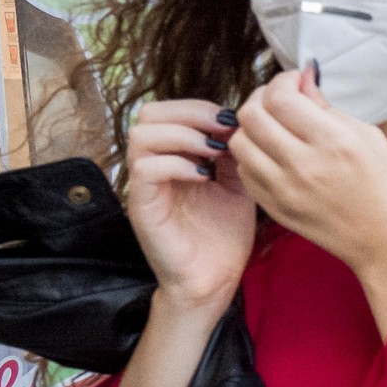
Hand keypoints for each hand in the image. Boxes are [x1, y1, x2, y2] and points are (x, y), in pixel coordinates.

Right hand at [123, 99, 256, 313]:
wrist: (214, 280)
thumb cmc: (224, 236)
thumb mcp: (239, 184)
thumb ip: (235, 153)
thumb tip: (244, 121)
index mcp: (175, 157)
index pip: (170, 110)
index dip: (200, 107)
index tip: (234, 119)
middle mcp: (155, 166)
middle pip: (149, 113)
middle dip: (189, 112)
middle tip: (223, 127)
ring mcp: (145, 186)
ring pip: (142, 135)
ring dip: (183, 135)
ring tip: (213, 151)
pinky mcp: (142, 206)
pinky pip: (145, 169)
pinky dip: (176, 164)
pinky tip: (203, 176)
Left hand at [230, 67, 386, 296]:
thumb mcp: (370, 138)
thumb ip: (328, 108)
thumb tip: (303, 82)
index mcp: (333, 142)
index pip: (281, 98)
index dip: (282, 81)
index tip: (294, 82)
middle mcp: (303, 166)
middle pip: (251, 115)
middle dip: (262, 98)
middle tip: (279, 99)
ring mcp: (284, 191)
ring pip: (239, 142)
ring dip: (252, 127)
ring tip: (273, 127)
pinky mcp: (275, 209)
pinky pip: (246, 171)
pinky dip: (253, 155)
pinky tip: (274, 154)